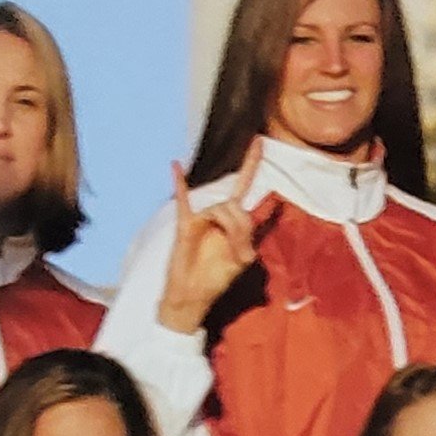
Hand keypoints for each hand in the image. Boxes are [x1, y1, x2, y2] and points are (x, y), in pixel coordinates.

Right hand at [158, 140, 262, 334]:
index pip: (247, 189)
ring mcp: (203, 219)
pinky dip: (180, 183)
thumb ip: (242, 236)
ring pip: (219, 208)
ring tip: (216, 246)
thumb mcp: (240, 259)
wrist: (192, 294)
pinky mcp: (186, 224)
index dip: (251, 165)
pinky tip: (176, 165)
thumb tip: (232, 214)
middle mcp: (220, 217)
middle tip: (235, 249)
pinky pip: (184, 200)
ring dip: (223, 225)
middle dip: (239, 224)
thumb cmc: (217, 278)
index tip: (259, 142)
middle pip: (236, 205)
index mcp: (237, 223)